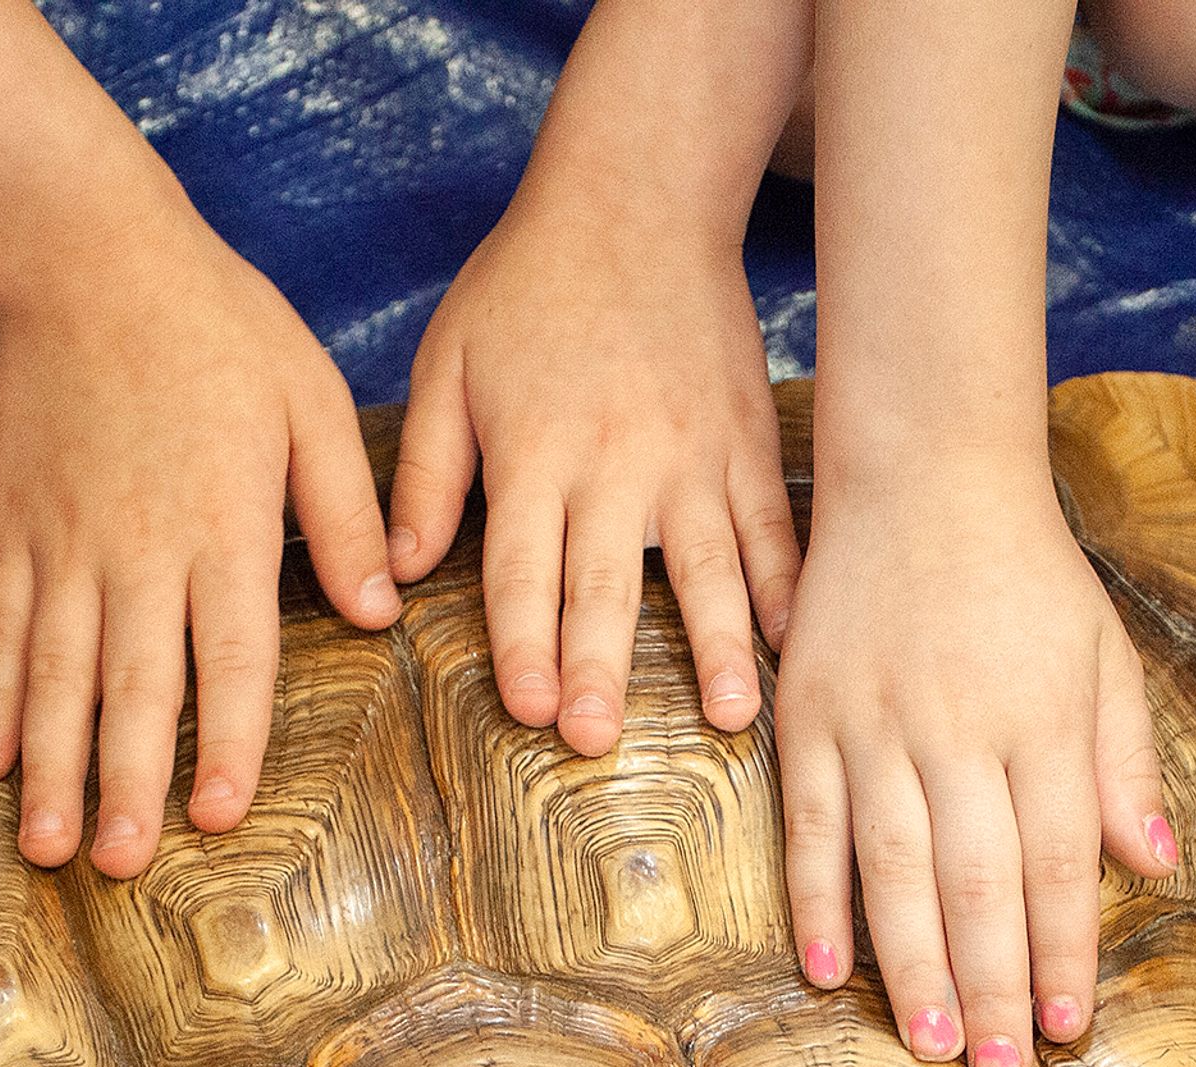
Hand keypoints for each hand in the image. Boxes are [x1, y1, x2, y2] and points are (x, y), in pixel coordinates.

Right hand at [0, 205, 399, 877]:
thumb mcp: (309, 402)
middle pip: (134, 687)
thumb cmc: (217, 325)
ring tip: (47, 845)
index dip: (226, 741)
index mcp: (223, 528)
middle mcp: (140, 552)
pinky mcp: (18, 527)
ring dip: (51, 766)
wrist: (87, 255)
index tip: (216, 816)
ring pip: (56, 675)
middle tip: (119, 867)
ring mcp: (68, 545)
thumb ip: (341, 513)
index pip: (230, 657)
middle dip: (126, 784)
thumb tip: (380, 611)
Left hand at [385, 144, 798, 756]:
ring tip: (727, 717)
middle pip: (605, 582)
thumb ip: (426, 473)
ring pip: (705, 565)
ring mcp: (690, 454)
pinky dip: (786, 584)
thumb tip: (399, 573)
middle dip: (601, 667)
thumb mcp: (449, 364)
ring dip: (716, 646)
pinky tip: (796, 640)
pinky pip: (769, 524)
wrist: (638, 199)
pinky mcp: (744, 440)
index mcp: (535, 450)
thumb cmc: (529, 284)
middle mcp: (615, 461)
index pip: (523, 567)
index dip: (524, 642)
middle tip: (599, 738)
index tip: (530, 709)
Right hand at [774, 455, 1173, 1066]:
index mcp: (1043, 718)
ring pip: (895, 869)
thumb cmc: (1026, 574)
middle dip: (995, 983)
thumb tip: (1155, 865)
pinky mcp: (810, 716)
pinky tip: (828, 970)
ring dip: (913, 966)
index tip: (1069, 1026)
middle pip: (979, 881)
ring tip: (934, 1043)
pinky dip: (816, 901)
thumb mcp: (1101, 653)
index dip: (1064, 950)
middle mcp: (960, 728)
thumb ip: (1124, 762)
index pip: (1059, 859)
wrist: (925, 473)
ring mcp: (876, 724)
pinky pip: (810, 825)